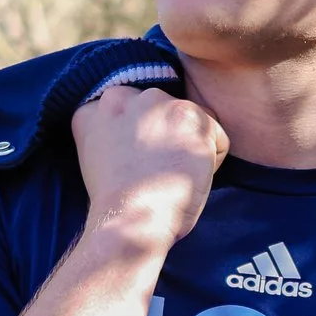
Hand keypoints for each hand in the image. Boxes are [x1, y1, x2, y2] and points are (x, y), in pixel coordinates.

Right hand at [72, 80, 225, 258]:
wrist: (130, 219)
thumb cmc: (117, 204)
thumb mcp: (98, 159)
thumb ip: (114, 134)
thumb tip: (136, 134)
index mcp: (98, 108)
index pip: (136, 113)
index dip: (145, 143)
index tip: (140, 166)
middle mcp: (126, 97)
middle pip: (164, 112)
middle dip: (169, 139)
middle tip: (156, 173)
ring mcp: (158, 104)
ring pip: (192, 122)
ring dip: (190, 149)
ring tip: (170, 176)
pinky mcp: (190, 117)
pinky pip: (216, 138)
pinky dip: (212, 163)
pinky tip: (187, 178)